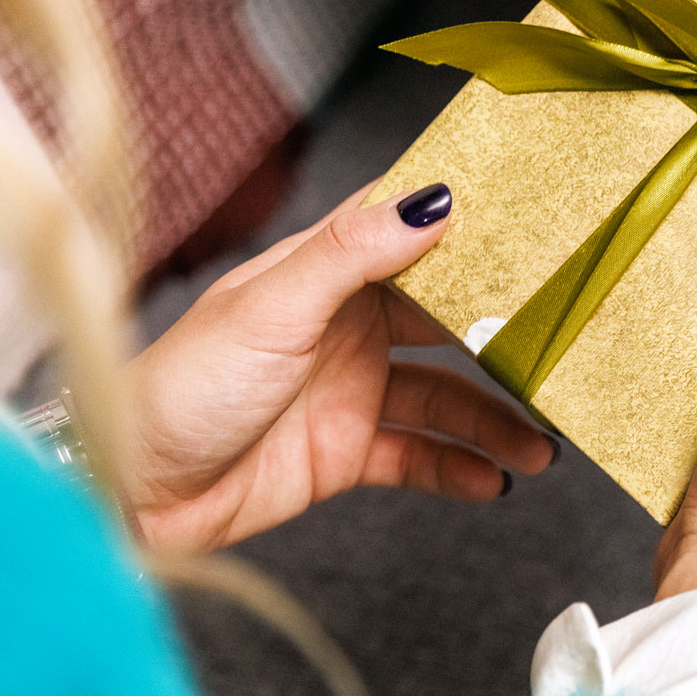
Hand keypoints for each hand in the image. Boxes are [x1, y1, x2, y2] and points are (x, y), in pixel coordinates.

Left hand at [126, 182, 553, 553]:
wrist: (134, 496)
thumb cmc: (182, 388)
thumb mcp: (272, 309)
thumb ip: (354, 254)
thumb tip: (433, 198)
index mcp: (322, 273)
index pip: (409, 236)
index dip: (471, 231)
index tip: (539, 229)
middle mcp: (343, 325)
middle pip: (444, 322)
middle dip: (502, 339)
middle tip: (562, 352)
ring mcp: (348, 389)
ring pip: (444, 397)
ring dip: (493, 418)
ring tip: (541, 443)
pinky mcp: (345, 451)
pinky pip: (420, 455)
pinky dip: (460, 468)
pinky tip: (494, 479)